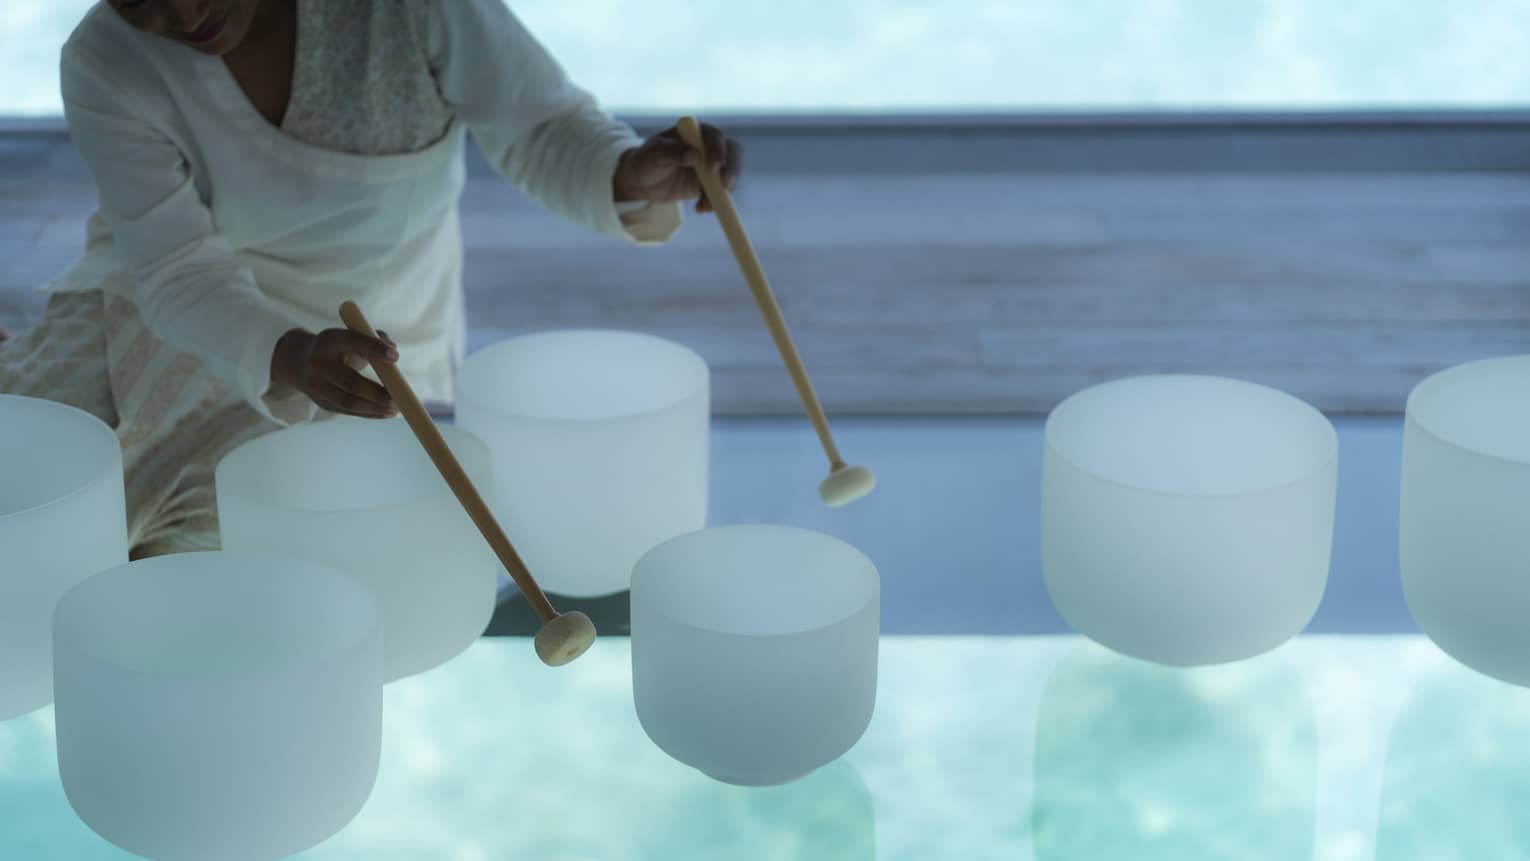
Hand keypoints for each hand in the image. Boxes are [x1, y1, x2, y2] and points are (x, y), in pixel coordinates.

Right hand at [269, 327, 397, 417]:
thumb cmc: (337, 347)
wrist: (299, 361)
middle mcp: (318, 363)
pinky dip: (369, 413)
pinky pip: (347, 411)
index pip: (353, 342)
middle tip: (399, 397)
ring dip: (375, 408)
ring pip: (348, 402)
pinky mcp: (321, 402)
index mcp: (329, 340)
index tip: (395, 357)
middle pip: (349, 382)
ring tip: (395, 409)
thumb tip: (393, 353)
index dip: (374, 349)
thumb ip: (374, 339)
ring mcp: (316, 386)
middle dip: (376, 393)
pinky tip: (385, 413)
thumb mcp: (350, 336)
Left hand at [612, 122, 741, 212]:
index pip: (714, 136)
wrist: (643, 181)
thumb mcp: (653, 154)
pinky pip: (720, 193)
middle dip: (731, 170)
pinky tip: (700, 209)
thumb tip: (694, 155)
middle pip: (732, 153)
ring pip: (729, 174)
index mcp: (695, 132)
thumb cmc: (646, 160)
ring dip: (723, 191)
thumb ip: (671, 152)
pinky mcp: (711, 184)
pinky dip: (714, 202)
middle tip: (725, 186)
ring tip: (706, 206)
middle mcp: (708, 146)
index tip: (713, 167)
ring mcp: (711, 165)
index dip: (718, 150)